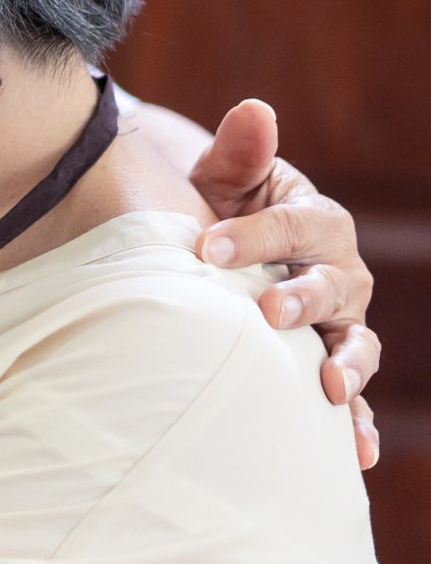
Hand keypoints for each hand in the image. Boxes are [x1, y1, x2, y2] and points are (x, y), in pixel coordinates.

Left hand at [188, 101, 381, 467]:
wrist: (217, 255)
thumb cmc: (221, 213)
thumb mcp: (222, 181)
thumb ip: (238, 153)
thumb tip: (253, 110)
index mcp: (315, 222)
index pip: (293, 226)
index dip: (254, 236)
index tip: (206, 247)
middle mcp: (339, 273)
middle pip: (330, 287)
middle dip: (300, 300)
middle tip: (265, 313)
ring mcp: (339, 323)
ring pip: (354, 343)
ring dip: (345, 366)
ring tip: (330, 389)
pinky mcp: (329, 365)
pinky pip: (351, 398)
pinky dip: (357, 425)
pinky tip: (354, 453)